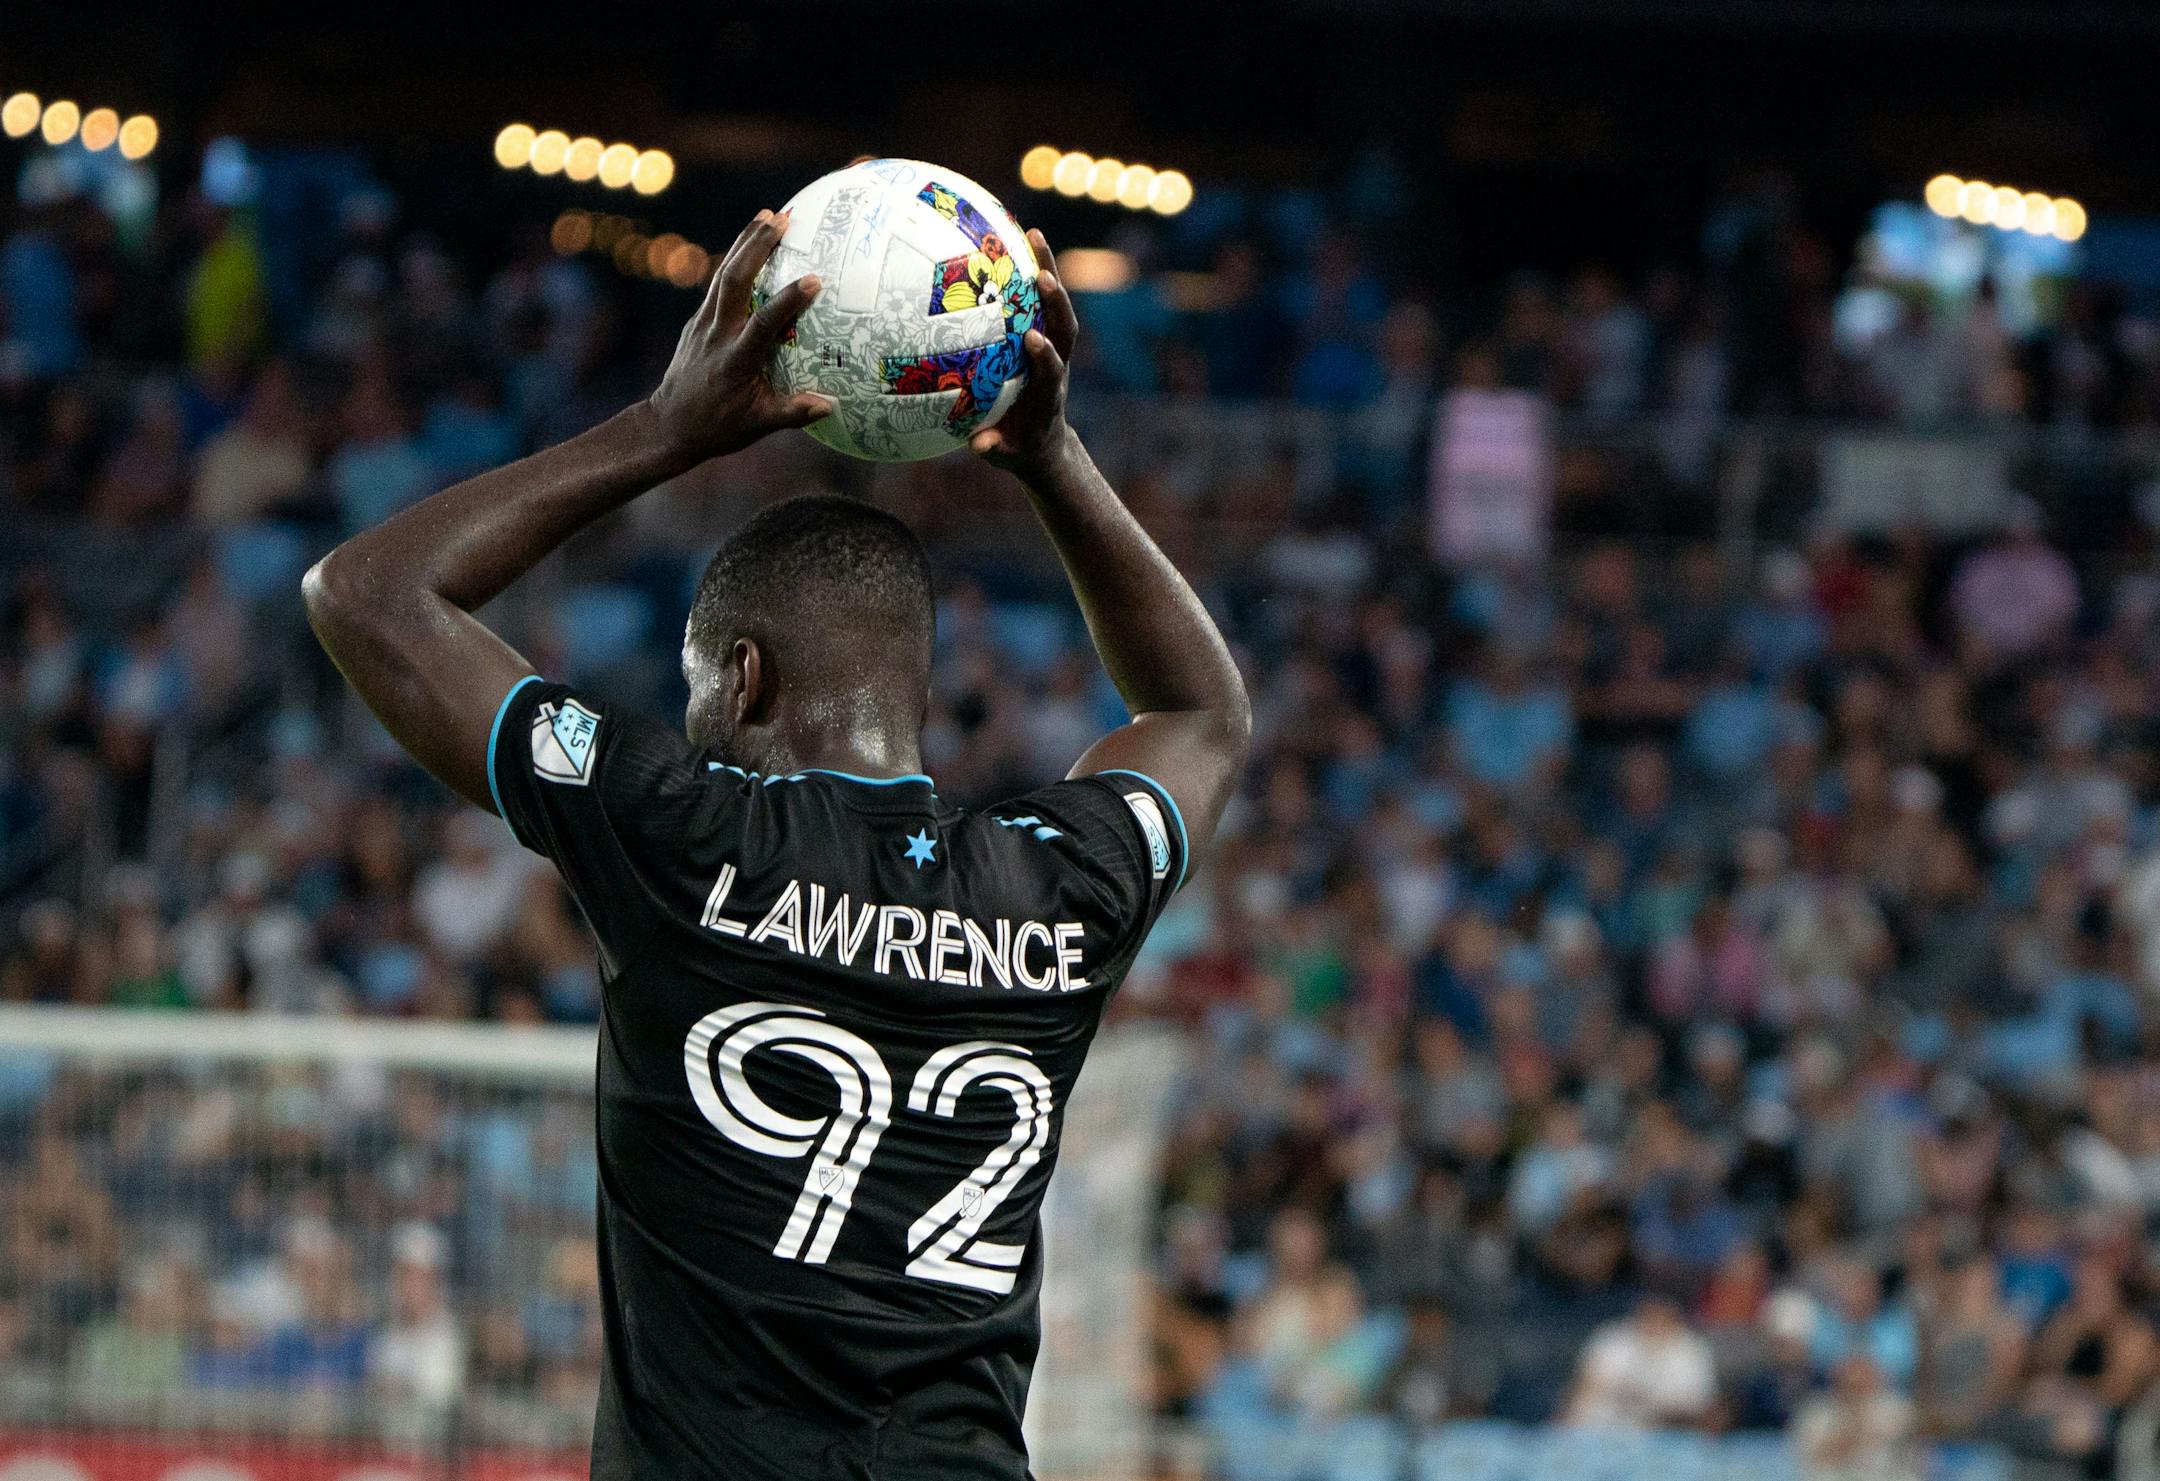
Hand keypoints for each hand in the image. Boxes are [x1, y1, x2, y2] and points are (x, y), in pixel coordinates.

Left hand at [646, 210, 832, 462]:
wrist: (669, 424)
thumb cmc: (718, 428)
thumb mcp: (756, 426)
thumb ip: (792, 413)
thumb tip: (830, 405)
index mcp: (736, 359)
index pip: (763, 324)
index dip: (787, 301)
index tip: (814, 279)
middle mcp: (717, 333)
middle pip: (735, 279)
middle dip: (757, 245)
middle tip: (782, 218)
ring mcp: (703, 323)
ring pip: (724, 273)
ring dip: (745, 241)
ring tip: (768, 214)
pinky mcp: (698, 320)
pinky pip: (718, 283)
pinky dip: (736, 259)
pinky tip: (751, 243)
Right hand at [970, 229, 1080, 477]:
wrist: (1044, 443)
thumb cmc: (1019, 448)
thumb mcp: (1006, 454)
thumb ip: (993, 447)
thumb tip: (977, 444)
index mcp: (1047, 395)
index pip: (1051, 372)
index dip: (1045, 356)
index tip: (1032, 340)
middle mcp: (1057, 366)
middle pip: (1065, 328)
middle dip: (1057, 302)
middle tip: (1043, 273)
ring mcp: (1054, 349)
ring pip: (1057, 307)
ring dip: (1048, 271)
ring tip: (1032, 234)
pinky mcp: (1045, 337)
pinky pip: (1041, 301)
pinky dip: (1034, 272)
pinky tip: (1014, 242)